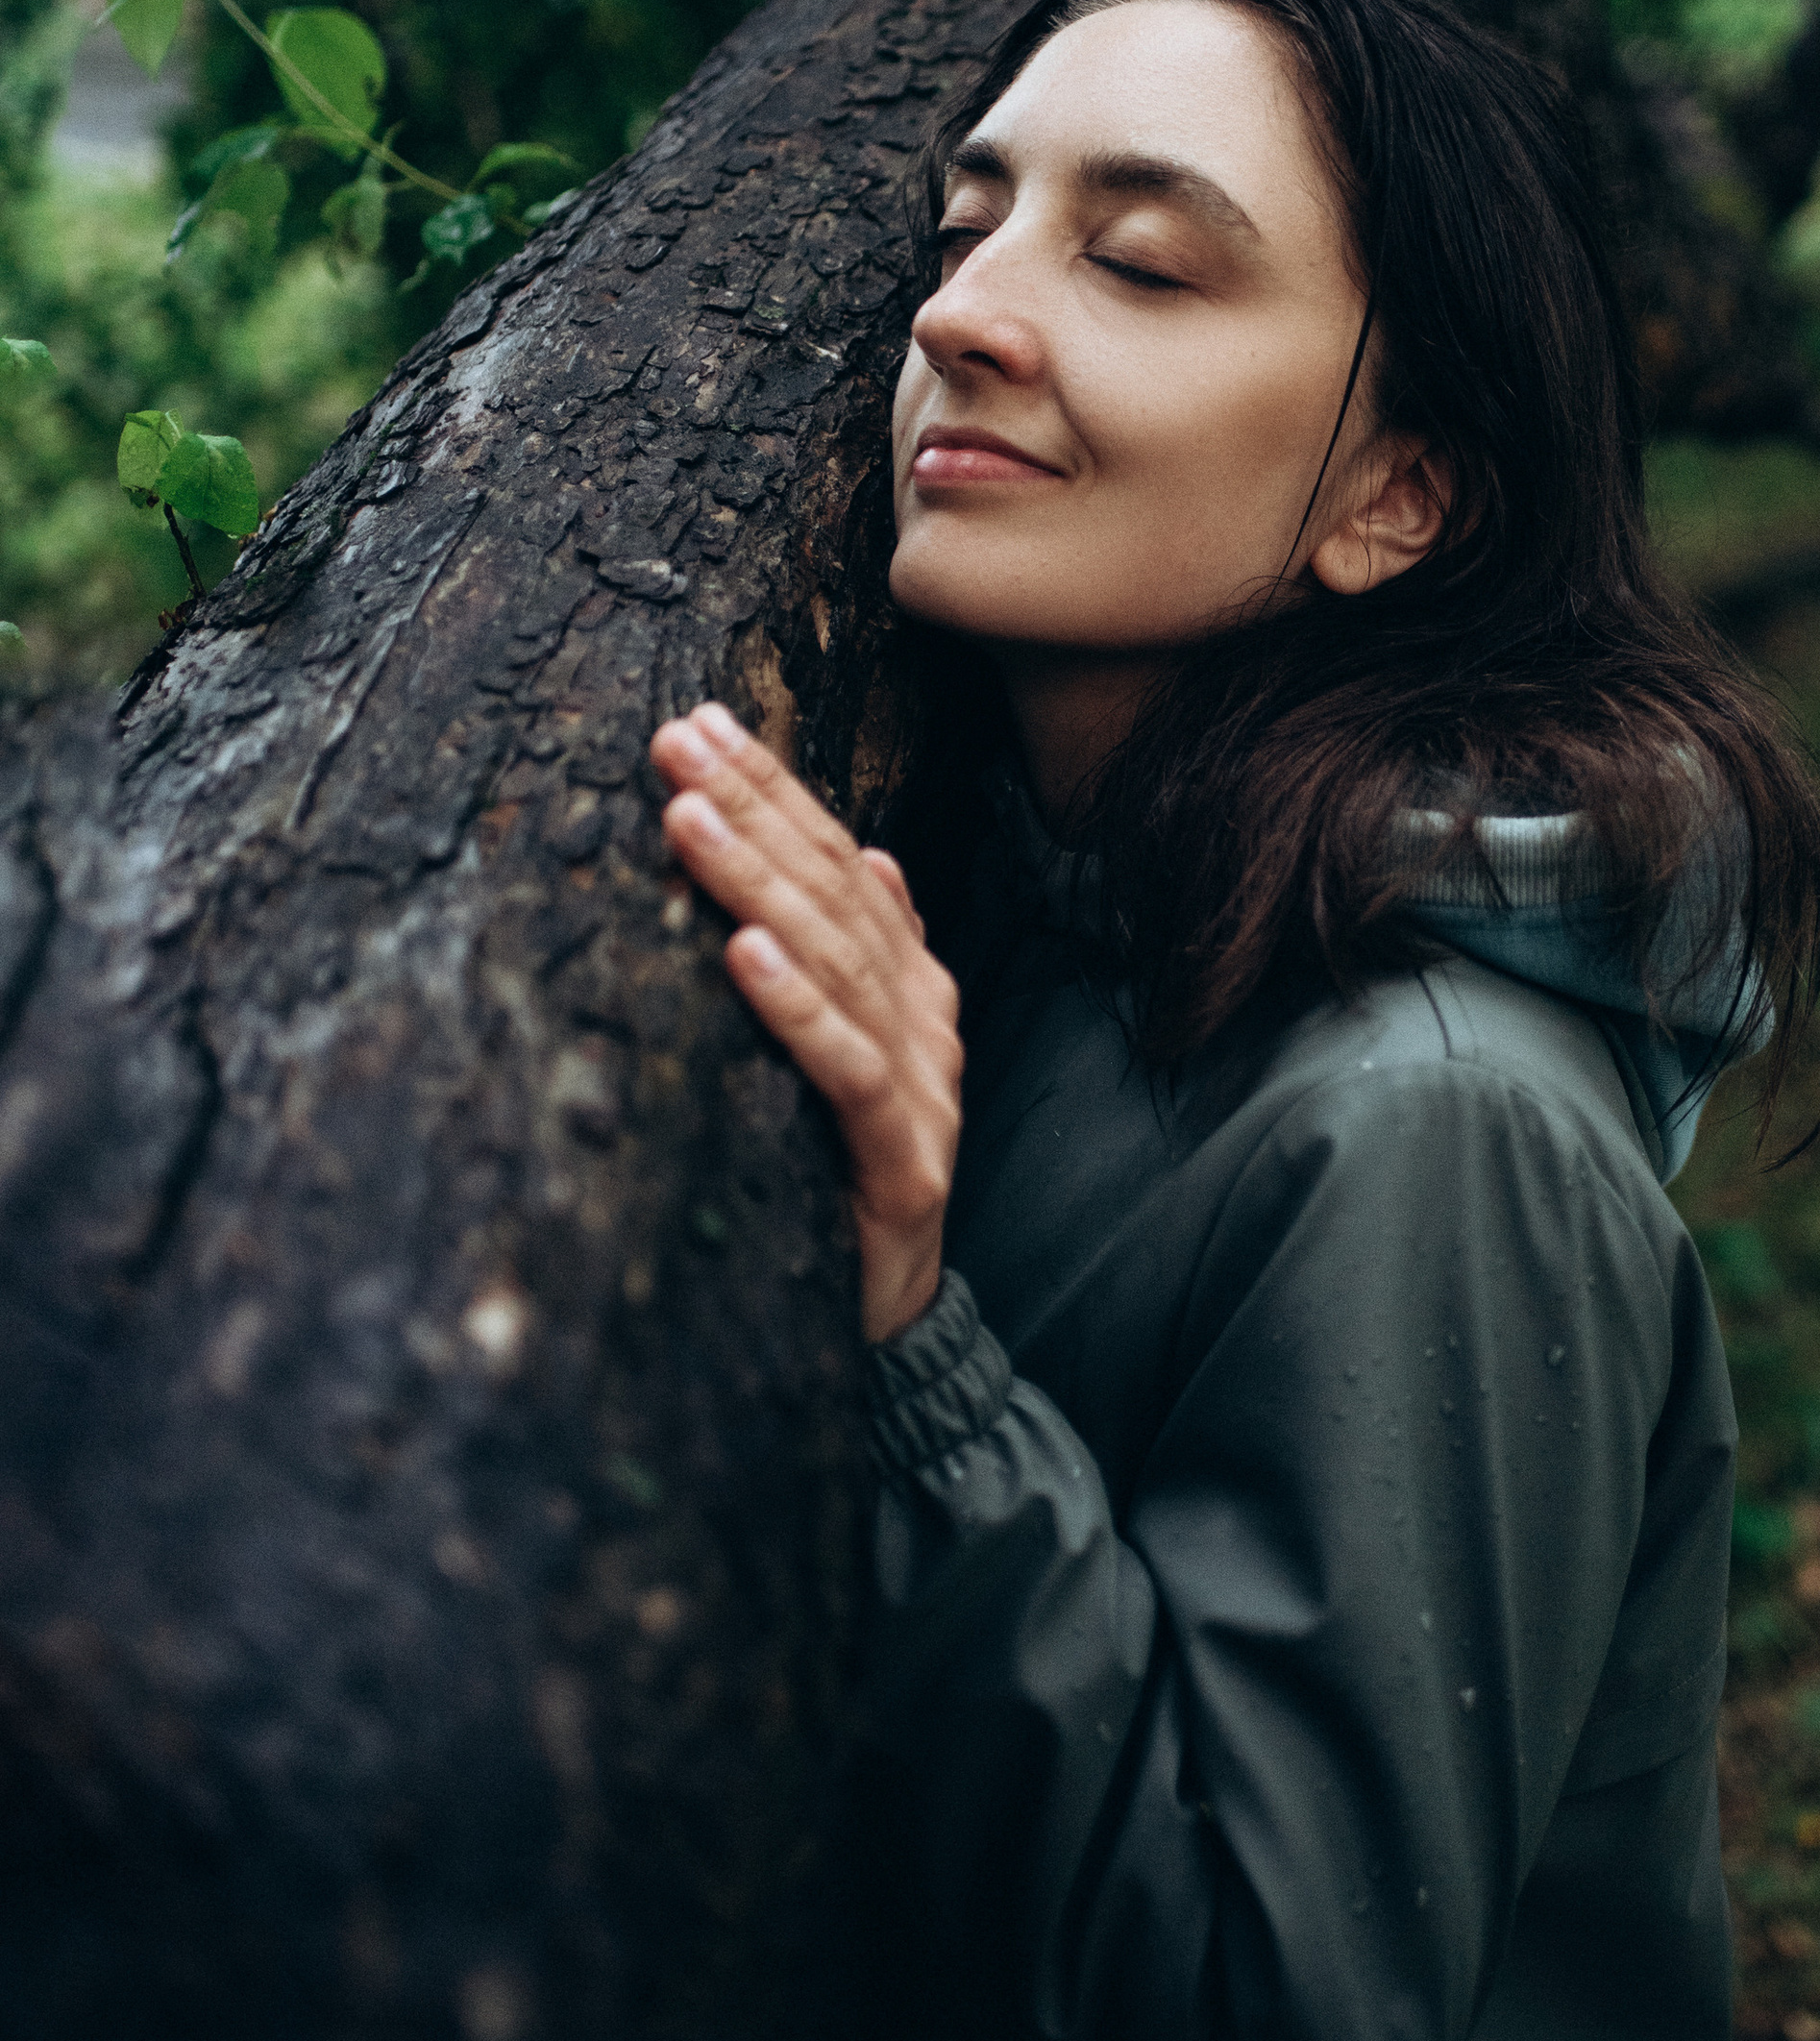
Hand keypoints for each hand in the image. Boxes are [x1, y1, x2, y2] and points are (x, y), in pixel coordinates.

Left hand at [650, 702, 959, 1341]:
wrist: (892, 1318)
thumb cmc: (837, 1177)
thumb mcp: (834, 1056)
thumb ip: (851, 961)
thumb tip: (868, 855)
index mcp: (907, 985)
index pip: (837, 861)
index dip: (774, 789)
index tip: (700, 722)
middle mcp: (923, 1020)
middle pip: (834, 894)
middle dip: (754, 810)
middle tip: (676, 741)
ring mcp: (924, 1090)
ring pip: (837, 964)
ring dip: (757, 882)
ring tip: (688, 818)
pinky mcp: (905, 1165)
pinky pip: (847, 1071)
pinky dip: (795, 1007)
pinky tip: (744, 953)